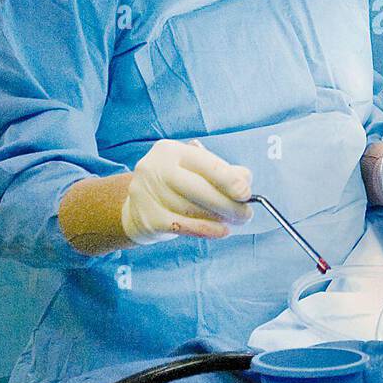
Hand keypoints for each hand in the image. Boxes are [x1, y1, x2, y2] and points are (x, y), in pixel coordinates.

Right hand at [121, 139, 252, 244]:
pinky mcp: (148, 218)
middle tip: (246, 214)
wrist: (136, 208)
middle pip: (199, 188)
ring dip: (219, 218)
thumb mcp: (193, 171)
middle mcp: (155, 168)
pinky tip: (221, 231)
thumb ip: (220, 172)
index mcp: (170, 150)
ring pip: (193, 209)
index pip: (205, 163)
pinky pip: (184, 226)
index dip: (229, 179)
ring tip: (234, 222)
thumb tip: (245, 180)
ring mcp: (148, 194)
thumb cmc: (174, 186)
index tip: (246, 193)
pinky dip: (206, 230)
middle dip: (228, 204)